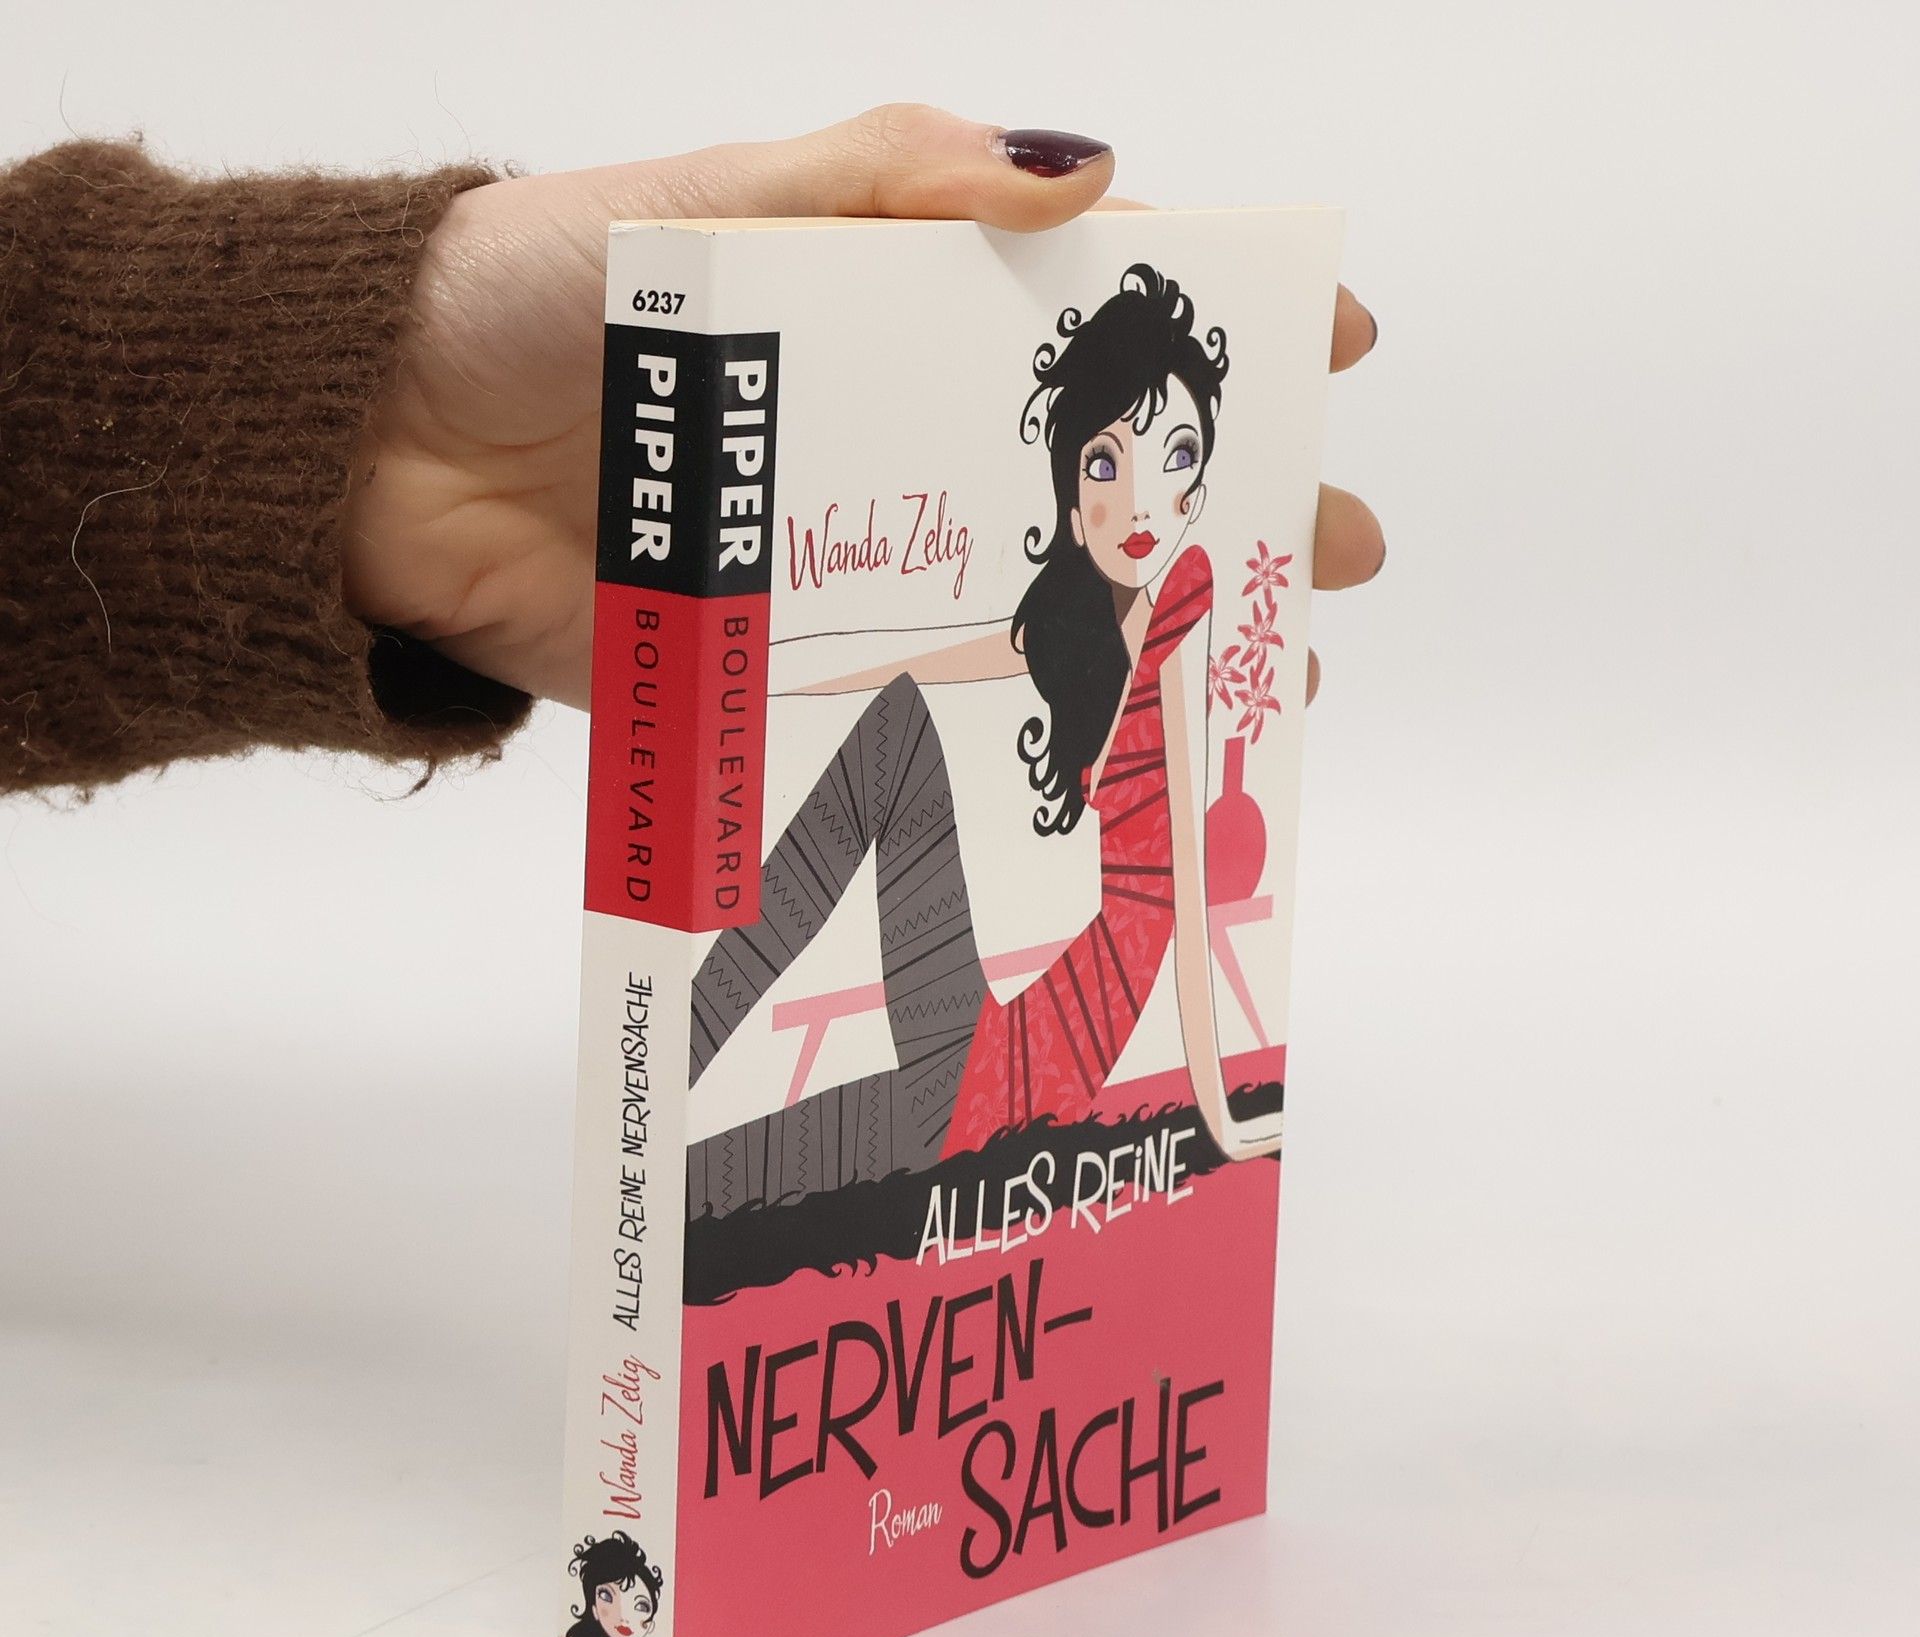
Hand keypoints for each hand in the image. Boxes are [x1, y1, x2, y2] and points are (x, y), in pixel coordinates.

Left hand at [341, 105, 1382, 710]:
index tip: (1332, 351)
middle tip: (1333, 551)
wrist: (370, 456)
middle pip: (1079, 477)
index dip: (1208, 330)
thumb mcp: (713, 202)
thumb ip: (884, 179)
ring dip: (1138, 642)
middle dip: (1219, 510)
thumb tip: (1078, 173)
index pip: (1078, 311)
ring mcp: (833, 563)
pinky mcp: (768, 667)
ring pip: (1016, 603)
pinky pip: (897, 705)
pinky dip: (987, 737)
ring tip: (1245, 679)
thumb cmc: (526, 296)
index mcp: (875, 308)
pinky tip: (1087, 764)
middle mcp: (875, 439)